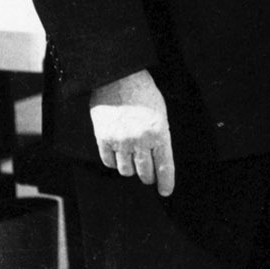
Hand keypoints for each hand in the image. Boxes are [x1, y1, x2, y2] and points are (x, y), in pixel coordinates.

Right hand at [90, 69, 174, 195]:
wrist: (118, 77)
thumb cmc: (143, 92)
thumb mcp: (161, 112)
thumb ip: (160, 134)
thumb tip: (158, 155)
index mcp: (159, 133)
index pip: (165, 166)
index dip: (166, 182)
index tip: (165, 191)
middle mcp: (140, 141)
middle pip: (145, 172)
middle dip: (148, 177)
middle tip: (149, 177)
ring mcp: (121, 141)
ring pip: (126, 169)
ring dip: (131, 170)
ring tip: (133, 165)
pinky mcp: (103, 138)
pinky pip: (108, 161)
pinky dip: (114, 163)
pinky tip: (117, 158)